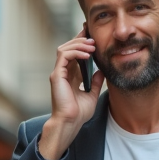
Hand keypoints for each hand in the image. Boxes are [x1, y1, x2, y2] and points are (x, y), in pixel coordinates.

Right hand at [39, 31, 105, 159]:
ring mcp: (58, 73)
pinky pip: (64, 56)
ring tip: (91, 45)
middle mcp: (63, 72)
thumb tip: (102, 71)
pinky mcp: (56, 75)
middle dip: (80, 40)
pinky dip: (75, 52)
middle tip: (93, 38)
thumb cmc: (79, 113)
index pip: (74, 54)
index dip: (82, 44)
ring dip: (78, 44)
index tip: (93, 37)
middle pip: (68, 47)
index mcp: (70, 75)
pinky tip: (87, 54)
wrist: (71, 122)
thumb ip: (96, 81)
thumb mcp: (92, 94)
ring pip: (64, 48)